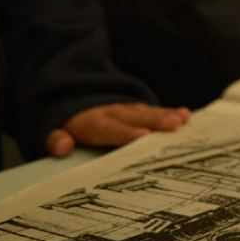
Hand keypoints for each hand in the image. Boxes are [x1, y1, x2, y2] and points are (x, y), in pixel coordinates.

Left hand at [46, 103, 189, 157]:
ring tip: (183, 119)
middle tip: (174, 125)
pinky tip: (185, 115)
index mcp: (91, 122)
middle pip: (134, 118)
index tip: (142, 136)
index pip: (109, 128)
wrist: (70, 94)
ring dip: (165, 116)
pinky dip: (169, 112)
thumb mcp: (53, 131)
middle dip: (154, 121)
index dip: (125, 132)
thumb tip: (62, 146)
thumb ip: (55, 140)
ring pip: (146, 113)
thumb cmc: (67, 125)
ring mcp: (126, 109)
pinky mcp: (136, 110)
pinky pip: (153, 110)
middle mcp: (111, 112)